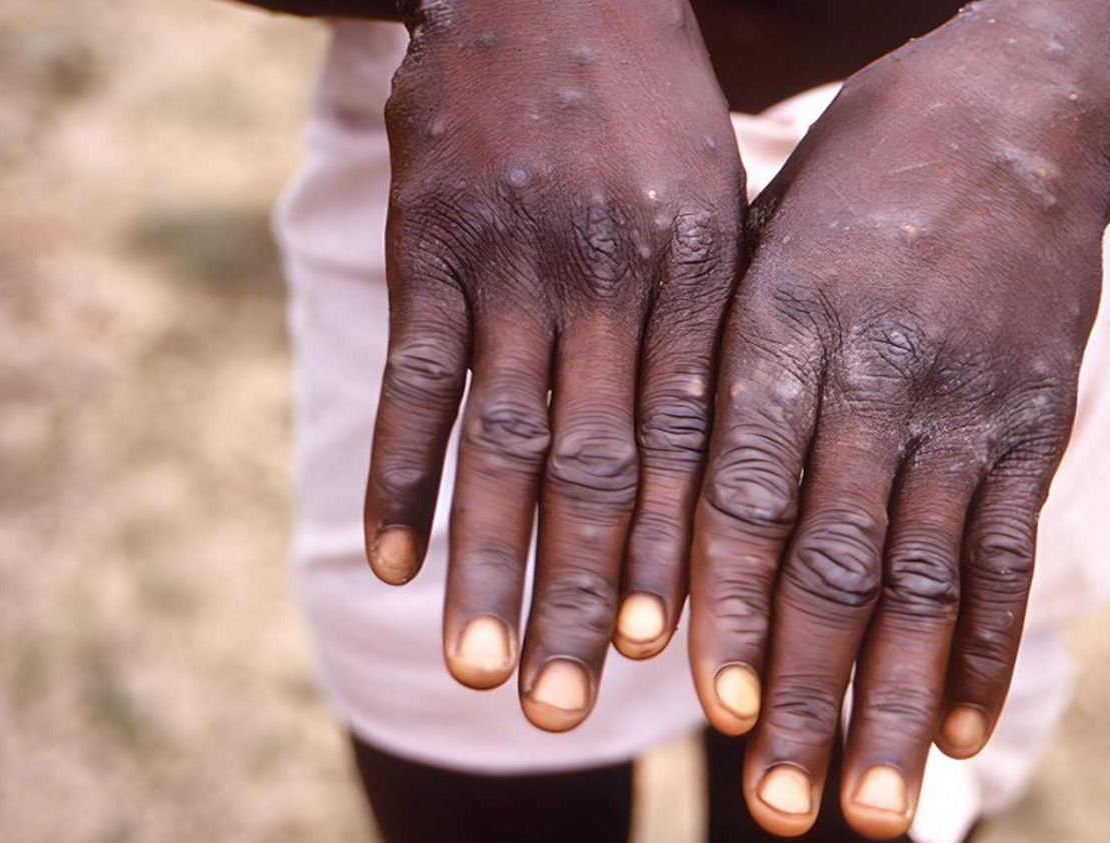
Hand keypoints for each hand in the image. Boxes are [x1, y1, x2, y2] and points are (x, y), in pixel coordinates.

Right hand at [365, 0, 743, 730]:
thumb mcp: (717, 199)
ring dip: (488, 561)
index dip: (677, 552)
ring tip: (482, 667)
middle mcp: (610, 278)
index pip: (691, 441)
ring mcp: (513, 261)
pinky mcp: (428, 241)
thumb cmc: (650, 108)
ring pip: (503, 439)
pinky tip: (388, 559)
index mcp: (697, 274)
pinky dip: (400, 471)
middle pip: (599, 465)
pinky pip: (416, 375)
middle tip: (572, 706)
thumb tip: (722, 464)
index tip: (669, 654)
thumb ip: (713, 324)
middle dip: (587, 592)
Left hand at [688, 32, 1109, 835]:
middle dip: (805, 692)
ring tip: (868, 809)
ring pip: (925, 578)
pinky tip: (958, 729)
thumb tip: (660, 511)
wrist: (1021, 113)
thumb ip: (721, 365)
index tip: (712, 707)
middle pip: (835, 559)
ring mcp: (965, 404)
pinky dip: (985, 647)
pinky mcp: (1032, 422)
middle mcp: (876, 374)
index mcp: (783, 323)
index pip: (746, 488)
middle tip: (779, 809)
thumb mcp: (763, 238)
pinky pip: (1009, 550)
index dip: (729, 602)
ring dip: (892, 702)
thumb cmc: (855, 181)